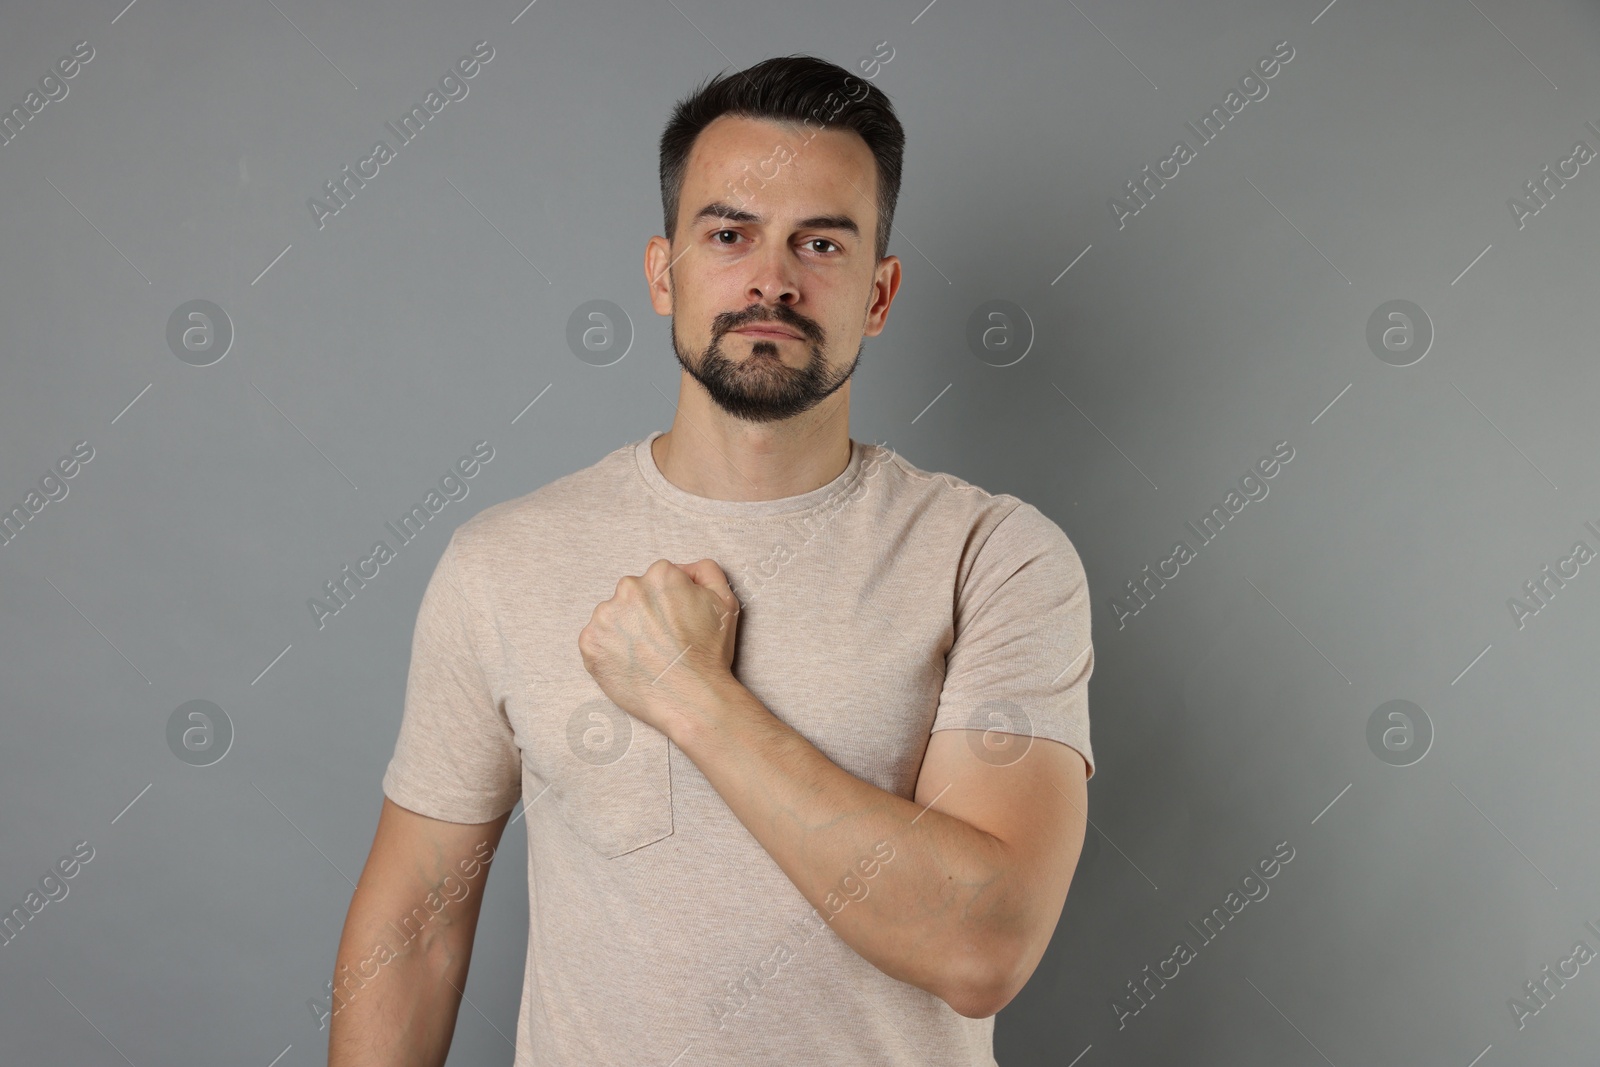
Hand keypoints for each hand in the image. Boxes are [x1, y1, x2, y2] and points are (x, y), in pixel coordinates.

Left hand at [577, 558, 740, 734]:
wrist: (693, 698)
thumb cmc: (710, 653)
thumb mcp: (725, 602)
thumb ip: (706, 572)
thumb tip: (684, 570)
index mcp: (660, 575)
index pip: (658, 580)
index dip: (669, 603)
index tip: (675, 624)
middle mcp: (628, 589)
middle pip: (633, 596)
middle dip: (644, 614)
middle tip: (662, 642)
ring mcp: (605, 616)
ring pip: (613, 617)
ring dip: (625, 631)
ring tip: (647, 656)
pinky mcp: (589, 643)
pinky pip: (596, 641)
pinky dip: (609, 652)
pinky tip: (631, 664)